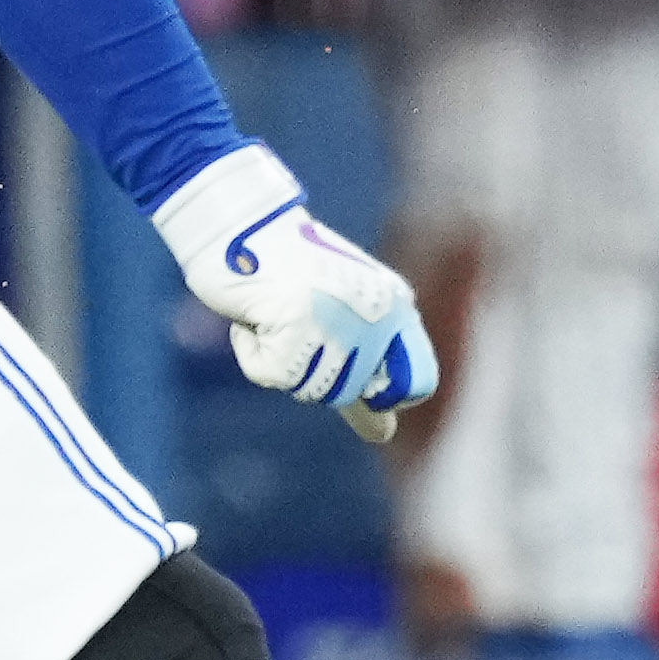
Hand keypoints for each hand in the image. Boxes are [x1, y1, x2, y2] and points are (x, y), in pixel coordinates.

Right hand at [151, 141, 439, 436]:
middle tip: (295, 324)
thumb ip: (366, 371)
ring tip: (275, 313)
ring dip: (281, 359)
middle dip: (312, 369)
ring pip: (309, 388)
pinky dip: (252, 352)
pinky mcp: (295, 327)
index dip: (385, 396)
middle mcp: (376, 315)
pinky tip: (255, 314)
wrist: (241, 224)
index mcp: (396, 306)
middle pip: (348, 393)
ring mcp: (338, 322)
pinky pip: (270, 375)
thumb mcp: (342, 315)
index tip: (362, 387)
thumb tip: (386, 435)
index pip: (418, 383)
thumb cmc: (288, 271)